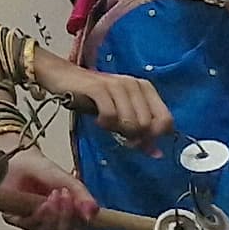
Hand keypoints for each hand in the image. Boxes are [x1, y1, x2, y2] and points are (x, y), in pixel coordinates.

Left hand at [0, 153, 98, 229]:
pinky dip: (40, 215)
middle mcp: (50, 221)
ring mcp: (33, 221)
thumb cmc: (40, 169)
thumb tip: (94, 212)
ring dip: (54, 214)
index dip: (84, 226)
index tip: (88, 214)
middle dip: (68, 215)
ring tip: (56, 195)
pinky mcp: (16, 219)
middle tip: (67, 196)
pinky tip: (44, 203)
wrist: (15, 159)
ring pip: (49, 229)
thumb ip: (80, 193)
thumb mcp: (65, 179)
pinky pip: (30, 225)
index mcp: (65, 214)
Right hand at [51, 64, 172, 144]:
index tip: (139, 141)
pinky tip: (98, 120)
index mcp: (145, 88)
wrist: (62, 75)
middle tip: (118, 135)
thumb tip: (156, 153)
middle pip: (147, 125)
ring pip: (131, 122)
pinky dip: (104, 123)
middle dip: (134, 137)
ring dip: (117, 130)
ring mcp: (117, 85)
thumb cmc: (92, 96)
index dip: (154, 136)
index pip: (165, 120)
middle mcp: (134, 84)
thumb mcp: (119, 112)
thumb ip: (139, 131)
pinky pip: (110, 115)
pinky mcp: (99, 88)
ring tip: (106, 125)